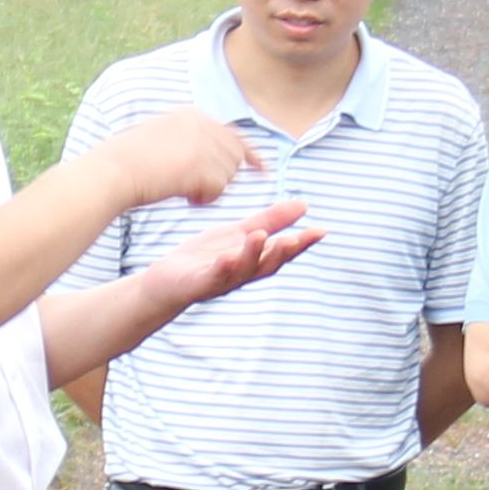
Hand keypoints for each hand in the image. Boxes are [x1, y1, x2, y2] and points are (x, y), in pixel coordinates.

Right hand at [108, 112, 258, 210]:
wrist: (114, 171)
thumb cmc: (127, 162)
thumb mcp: (160, 138)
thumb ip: (186, 142)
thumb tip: (208, 157)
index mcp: (191, 115)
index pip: (232, 133)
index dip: (249, 153)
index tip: (262, 169)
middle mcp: (203, 124)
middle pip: (235, 155)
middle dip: (222, 175)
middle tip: (196, 187)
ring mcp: (204, 144)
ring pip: (228, 174)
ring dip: (210, 188)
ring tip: (184, 190)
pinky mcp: (204, 166)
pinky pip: (219, 190)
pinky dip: (205, 199)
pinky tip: (185, 197)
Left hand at [149, 202, 316, 314]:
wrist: (167, 282)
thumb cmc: (206, 258)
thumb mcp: (240, 234)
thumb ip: (271, 221)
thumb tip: (304, 205)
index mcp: (254, 261)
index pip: (283, 252)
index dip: (303, 244)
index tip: (321, 230)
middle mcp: (242, 274)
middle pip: (268, 265)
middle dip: (283, 252)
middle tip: (297, 238)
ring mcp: (221, 280)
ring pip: (242, 270)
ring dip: (253, 254)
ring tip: (260, 236)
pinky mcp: (199, 284)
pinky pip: (213, 277)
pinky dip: (222, 267)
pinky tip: (227, 255)